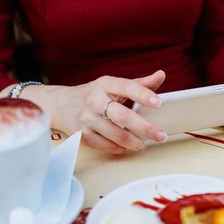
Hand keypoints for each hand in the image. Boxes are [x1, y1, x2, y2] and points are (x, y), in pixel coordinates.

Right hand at [8, 71, 168, 153]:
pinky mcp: (82, 135)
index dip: (143, 94)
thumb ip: (139, 83)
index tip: (158, 102)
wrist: (61, 105)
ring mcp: (87, 118)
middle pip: (123, 116)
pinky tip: (126, 147)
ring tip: (144, 144)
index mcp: (105, 84)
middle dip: (145, 128)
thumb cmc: (95, 94)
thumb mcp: (113, 85)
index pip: (126, 87)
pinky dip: (119, 148)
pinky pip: (105, 146)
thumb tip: (161, 75)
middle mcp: (94, 100)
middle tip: (160, 135)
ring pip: (115, 134)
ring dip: (133, 142)